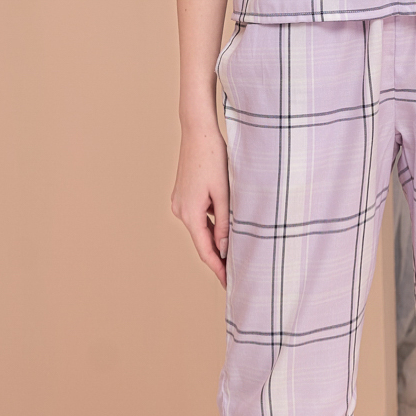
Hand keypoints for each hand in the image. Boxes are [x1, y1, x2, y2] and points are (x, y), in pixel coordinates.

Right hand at [170, 120, 230, 285]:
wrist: (198, 131)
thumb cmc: (213, 158)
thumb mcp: (224, 192)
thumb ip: (225, 223)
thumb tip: (224, 249)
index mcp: (190, 213)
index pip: (205, 250)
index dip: (218, 268)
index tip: (229, 283)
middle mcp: (180, 210)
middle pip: (201, 240)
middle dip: (217, 256)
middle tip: (235, 272)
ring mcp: (180, 201)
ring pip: (200, 227)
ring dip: (214, 238)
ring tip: (233, 251)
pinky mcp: (183, 193)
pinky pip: (198, 215)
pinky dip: (210, 223)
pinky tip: (224, 225)